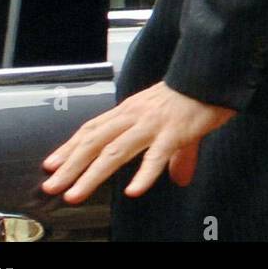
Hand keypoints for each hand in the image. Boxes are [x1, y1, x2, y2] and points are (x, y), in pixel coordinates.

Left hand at [41, 81, 236, 202]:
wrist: (215, 75)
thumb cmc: (195, 96)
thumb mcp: (175, 123)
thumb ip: (173, 154)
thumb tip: (178, 177)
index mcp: (131, 110)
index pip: (92, 129)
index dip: (69, 147)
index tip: (51, 164)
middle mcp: (136, 115)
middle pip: (95, 141)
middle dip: (70, 165)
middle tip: (52, 185)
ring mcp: (153, 123)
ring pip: (115, 150)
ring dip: (92, 173)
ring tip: (76, 193)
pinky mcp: (175, 131)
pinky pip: (156, 155)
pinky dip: (143, 173)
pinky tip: (133, 190)